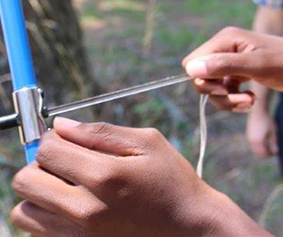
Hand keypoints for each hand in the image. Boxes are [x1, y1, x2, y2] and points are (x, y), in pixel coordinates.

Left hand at [10, 118, 262, 235]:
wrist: (189, 228)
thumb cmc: (173, 182)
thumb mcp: (149, 144)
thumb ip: (102, 132)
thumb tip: (61, 125)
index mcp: (105, 176)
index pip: (47, 151)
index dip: (52, 139)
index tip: (66, 140)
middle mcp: (85, 209)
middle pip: (26, 181)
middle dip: (40, 165)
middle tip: (64, 163)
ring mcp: (79, 235)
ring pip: (23, 211)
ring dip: (39, 194)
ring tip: (66, 187)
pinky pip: (37, 232)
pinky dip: (46, 216)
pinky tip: (73, 206)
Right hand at [182, 27, 282, 109]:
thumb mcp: (256, 65)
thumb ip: (224, 65)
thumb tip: (191, 68)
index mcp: (226, 39)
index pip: (193, 62)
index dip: (203, 80)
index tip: (223, 89)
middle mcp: (226, 47)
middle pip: (201, 77)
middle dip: (217, 94)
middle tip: (239, 99)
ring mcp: (233, 60)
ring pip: (213, 87)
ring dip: (228, 100)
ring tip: (248, 102)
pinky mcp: (240, 72)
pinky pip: (225, 90)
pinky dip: (234, 99)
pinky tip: (250, 100)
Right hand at [246, 112, 279, 158]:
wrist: (257, 112)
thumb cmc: (267, 121)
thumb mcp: (273, 131)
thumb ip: (274, 143)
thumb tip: (276, 152)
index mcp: (258, 141)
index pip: (264, 153)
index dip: (270, 154)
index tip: (276, 151)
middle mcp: (252, 142)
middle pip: (258, 154)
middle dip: (266, 154)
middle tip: (273, 150)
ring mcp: (249, 139)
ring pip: (255, 150)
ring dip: (261, 150)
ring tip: (269, 145)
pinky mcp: (248, 136)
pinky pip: (252, 146)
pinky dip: (258, 147)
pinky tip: (264, 141)